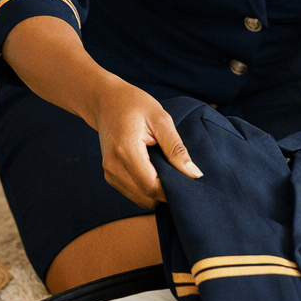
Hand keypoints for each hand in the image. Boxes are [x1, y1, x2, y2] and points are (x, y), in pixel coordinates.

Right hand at [92, 78, 201, 209]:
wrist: (106, 101)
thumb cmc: (134, 105)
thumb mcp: (161, 120)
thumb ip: (176, 149)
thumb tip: (194, 174)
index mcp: (126, 150)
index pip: (152, 186)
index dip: (173, 190)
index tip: (190, 182)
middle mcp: (113, 166)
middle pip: (146, 197)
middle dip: (167, 193)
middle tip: (183, 178)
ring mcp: (109, 173)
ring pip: (141, 199)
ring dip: (158, 193)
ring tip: (170, 172)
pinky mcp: (110, 176)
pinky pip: (134, 193)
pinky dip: (148, 190)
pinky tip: (157, 173)